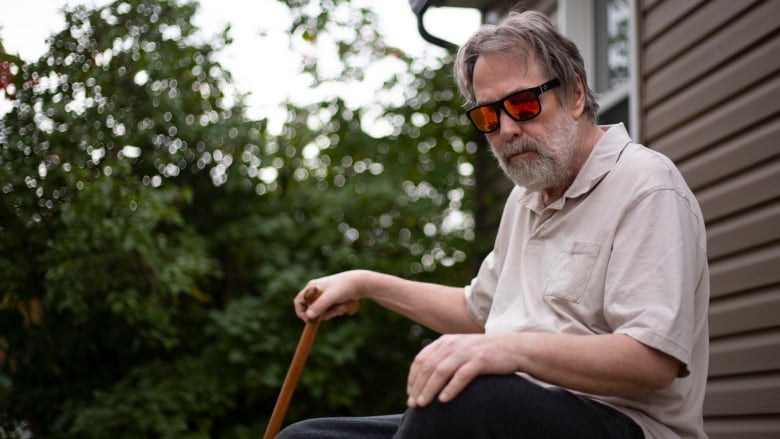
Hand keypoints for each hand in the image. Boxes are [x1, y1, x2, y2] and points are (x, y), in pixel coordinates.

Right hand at [294, 271, 362, 321]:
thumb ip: (320, 306)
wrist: (361, 283)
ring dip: (332, 312)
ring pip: (322, 312)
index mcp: (312, 287)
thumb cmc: (345, 287)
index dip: (301, 312)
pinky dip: (336, 311)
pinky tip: (344, 306)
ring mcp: (325, 295)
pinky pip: (330, 310)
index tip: (309, 320)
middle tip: (333, 311)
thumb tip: (309, 316)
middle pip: (312, 309)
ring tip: (341, 306)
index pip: (299, 301)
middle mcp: (316, 291)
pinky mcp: (332, 299)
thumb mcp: (331, 297)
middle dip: (323, 313)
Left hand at [406, 333, 520, 406]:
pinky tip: (444, 400)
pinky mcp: (480, 360)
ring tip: (423, 404)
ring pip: (441, 371)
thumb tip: (424, 378)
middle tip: (413, 403)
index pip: (421, 359)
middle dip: (418, 386)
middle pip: (428, 366)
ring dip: (429, 389)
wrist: (513, 348)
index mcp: (445, 341)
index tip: (409, 393)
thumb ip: (444, 357)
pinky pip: (461, 376)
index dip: (412, 377)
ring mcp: (466, 351)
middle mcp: (453, 344)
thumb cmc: (484, 354)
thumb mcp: (460, 350)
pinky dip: (451, 388)